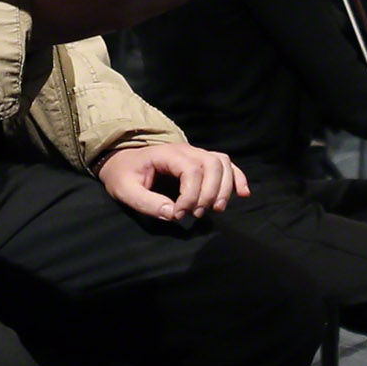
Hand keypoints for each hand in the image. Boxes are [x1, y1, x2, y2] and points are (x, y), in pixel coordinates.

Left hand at [99, 140, 243, 221]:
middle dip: (209, 193)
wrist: (122, 161)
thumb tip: (172, 214)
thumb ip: (146, 202)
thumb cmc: (123, 175)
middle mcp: (186, 150)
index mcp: (167, 154)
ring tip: (216, 209)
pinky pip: (226, 165)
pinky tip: (243, 194)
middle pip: (212, 165)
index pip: (191, 170)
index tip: (178, 215)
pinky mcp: (202, 162)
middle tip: (196, 215)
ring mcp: (196, 154)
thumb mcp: (125, 190)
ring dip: (224, 187)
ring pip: (222, 163)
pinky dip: (238, 178)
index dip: (190, 196)